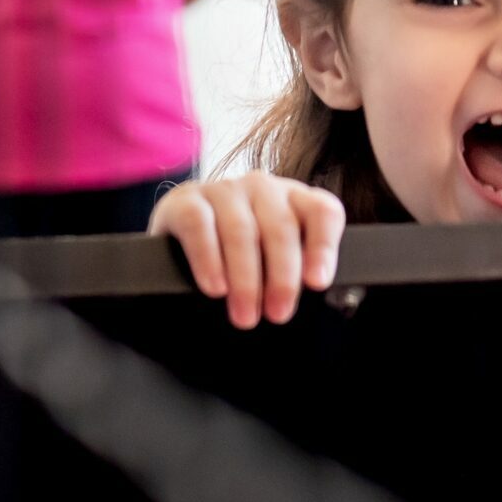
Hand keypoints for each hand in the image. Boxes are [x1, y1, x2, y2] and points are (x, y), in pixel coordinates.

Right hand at [151, 172, 345, 329]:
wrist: (178, 234)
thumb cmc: (238, 253)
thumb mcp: (273, 257)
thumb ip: (294, 270)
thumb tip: (299, 301)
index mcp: (294, 198)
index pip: (321, 212)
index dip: (323, 247)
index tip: (317, 282)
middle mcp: (262, 187)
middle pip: (281, 228)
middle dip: (282, 277)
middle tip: (278, 314)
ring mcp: (223, 190)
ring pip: (241, 231)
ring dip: (245, 279)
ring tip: (245, 314)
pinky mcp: (185, 201)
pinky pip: (199, 226)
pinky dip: (208, 260)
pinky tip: (215, 288)